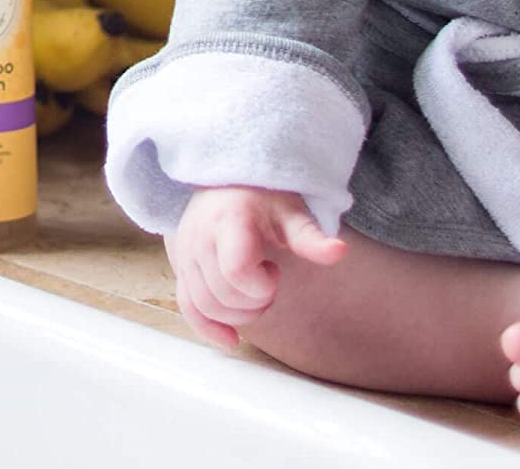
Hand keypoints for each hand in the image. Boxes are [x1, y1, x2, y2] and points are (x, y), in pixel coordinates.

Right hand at [167, 186, 346, 348]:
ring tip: (255, 290)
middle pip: (222, 294)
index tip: (274, 271)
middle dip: (253, 301)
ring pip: (205, 305)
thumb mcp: (290, 211)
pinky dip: (208, 327)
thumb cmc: (263, 196)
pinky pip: (187, 306)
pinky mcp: (180, 265)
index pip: (235, 270)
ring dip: (237, 314)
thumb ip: (310, 237)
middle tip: (270, 281)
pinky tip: (231, 340)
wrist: (229, 180)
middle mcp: (200, 237)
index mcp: (229, 220)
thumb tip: (339, 252)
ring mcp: (185, 252)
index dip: (260, 285)